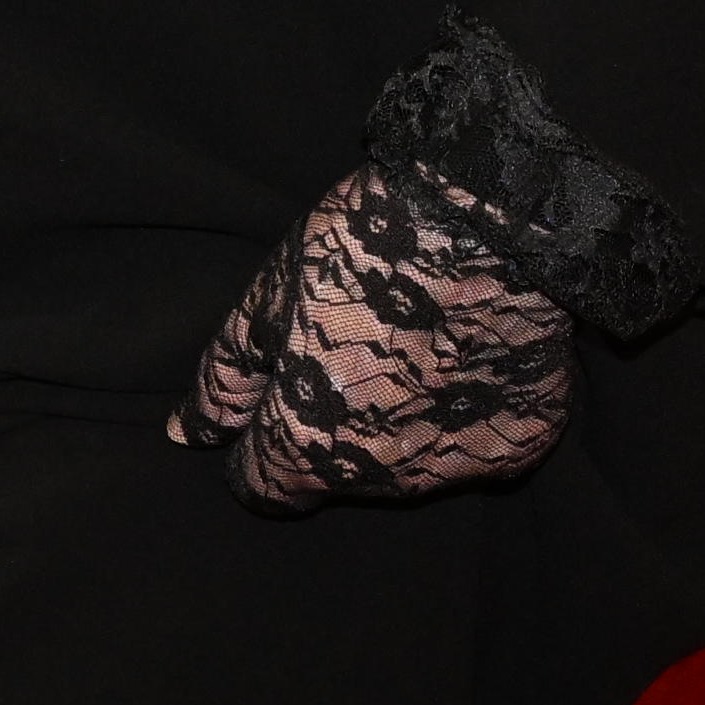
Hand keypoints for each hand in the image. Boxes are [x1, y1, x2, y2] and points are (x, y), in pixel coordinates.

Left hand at [174, 155, 581, 509]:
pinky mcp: (518, 445)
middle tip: (349, 349)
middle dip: (330, 429)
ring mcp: (457, 468)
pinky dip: (463, 411)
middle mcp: (382, 480)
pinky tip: (464, 351)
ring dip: (396, 425)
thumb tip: (186, 433)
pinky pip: (474, 442)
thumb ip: (225, 379)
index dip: (256, 448)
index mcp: (309, 446)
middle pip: (336, 477)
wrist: (487, 216)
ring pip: (407, 466)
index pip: (263, 488)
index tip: (276, 401)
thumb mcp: (267, 299)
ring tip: (410, 342)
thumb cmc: (360, 248)